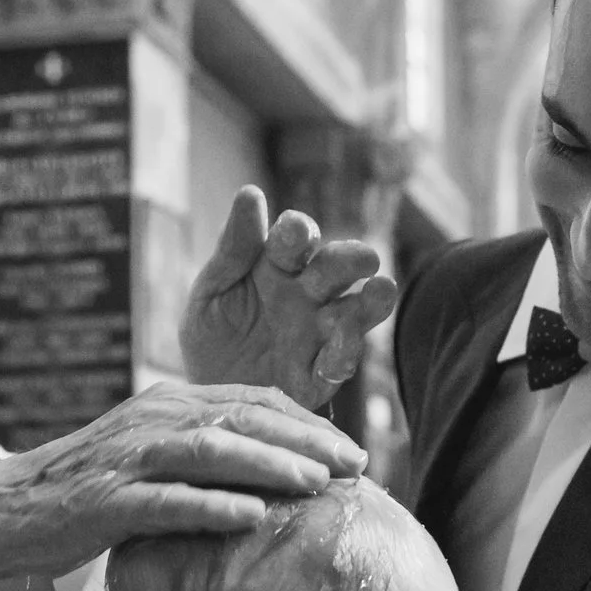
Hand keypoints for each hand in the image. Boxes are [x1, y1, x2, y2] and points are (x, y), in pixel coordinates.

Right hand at [0, 380, 365, 581]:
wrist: (10, 509)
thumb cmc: (94, 488)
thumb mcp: (156, 457)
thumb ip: (208, 453)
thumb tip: (281, 473)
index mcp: (171, 404)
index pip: (254, 400)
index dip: (308, 424)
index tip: (351, 452)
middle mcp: (153, 420)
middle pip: (242, 419)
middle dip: (304, 442)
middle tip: (354, 467)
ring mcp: (129, 459)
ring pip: (210, 451)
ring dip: (268, 465)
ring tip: (316, 485)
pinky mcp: (106, 500)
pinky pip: (165, 501)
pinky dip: (211, 506)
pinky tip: (250, 518)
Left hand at [181, 187, 400, 407]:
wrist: (209, 397)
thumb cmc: (211, 335)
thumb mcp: (210, 292)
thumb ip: (232, 250)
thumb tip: (251, 193)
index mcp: (278, 265)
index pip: (296, 239)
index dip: (298, 232)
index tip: (296, 230)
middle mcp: (307, 294)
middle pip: (336, 269)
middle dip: (349, 260)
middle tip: (363, 258)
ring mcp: (320, 334)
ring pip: (355, 311)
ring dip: (371, 301)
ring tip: (382, 289)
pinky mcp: (322, 376)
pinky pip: (340, 362)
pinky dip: (344, 354)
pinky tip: (338, 350)